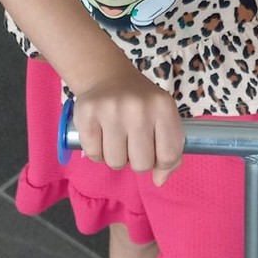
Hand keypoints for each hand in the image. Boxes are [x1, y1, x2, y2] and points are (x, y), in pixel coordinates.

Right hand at [73, 68, 183, 186]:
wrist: (108, 76)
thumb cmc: (140, 104)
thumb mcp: (163, 118)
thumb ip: (170, 151)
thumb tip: (159, 181)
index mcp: (163, 106)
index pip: (169, 155)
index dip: (161, 163)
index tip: (154, 153)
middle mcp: (138, 106)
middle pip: (142, 164)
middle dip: (136, 160)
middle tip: (132, 141)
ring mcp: (111, 109)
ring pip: (116, 163)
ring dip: (116, 156)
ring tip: (116, 136)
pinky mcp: (87, 113)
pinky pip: (94, 155)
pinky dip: (97, 151)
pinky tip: (100, 132)